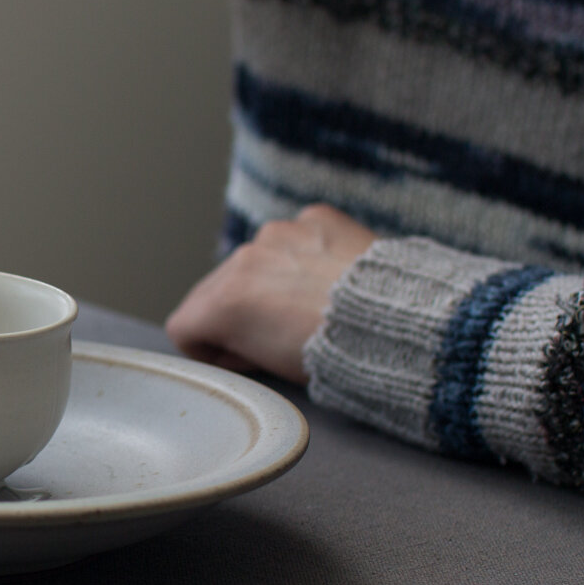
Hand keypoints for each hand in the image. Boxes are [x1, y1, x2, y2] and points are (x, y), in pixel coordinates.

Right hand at [164, 204, 375, 383]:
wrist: (399, 322)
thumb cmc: (340, 354)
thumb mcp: (272, 367)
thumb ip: (240, 347)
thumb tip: (237, 341)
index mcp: (225, 301)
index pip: (184, 325)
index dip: (209, 349)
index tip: (240, 360)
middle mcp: (244, 258)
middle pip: (215, 288)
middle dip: (237, 311)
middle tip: (277, 338)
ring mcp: (281, 233)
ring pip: (256, 260)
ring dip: (270, 281)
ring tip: (310, 307)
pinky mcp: (315, 218)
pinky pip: (295, 238)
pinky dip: (305, 257)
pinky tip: (330, 279)